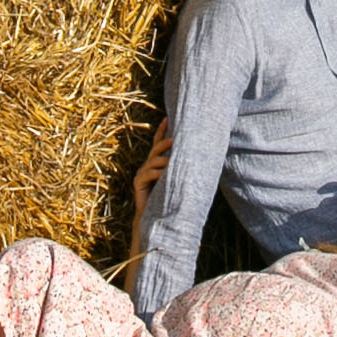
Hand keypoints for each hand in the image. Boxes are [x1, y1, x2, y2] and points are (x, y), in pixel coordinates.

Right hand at [129, 117, 173, 232]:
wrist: (157, 218)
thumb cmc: (170, 199)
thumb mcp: (176, 180)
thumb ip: (181, 168)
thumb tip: (198, 154)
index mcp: (156, 164)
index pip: (158, 143)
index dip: (162, 131)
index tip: (167, 118)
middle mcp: (147, 166)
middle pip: (155, 149)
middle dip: (164, 143)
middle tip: (175, 139)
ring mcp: (141, 174)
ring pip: (153, 161)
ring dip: (165, 160)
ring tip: (173, 161)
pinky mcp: (138, 183)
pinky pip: (149, 174)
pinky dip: (158, 173)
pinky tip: (165, 175)